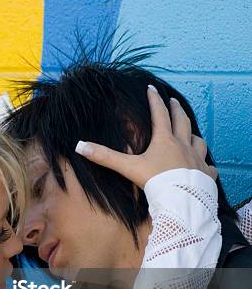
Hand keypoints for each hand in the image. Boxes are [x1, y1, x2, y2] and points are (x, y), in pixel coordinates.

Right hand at [74, 85, 217, 188]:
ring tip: (191, 133)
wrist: (181, 200)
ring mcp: (197, 159)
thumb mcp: (128, 168)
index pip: (159, 114)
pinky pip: (208, 167)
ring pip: (198, 141)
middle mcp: (183, 145)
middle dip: (176, 109)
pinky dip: (206, 165)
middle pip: (181, 121)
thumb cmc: (155, 182)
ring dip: (194, 135)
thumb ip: (105, 157)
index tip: (151, 88)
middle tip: (173, 101)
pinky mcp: (205, 174)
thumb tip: (79, 146)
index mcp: (164, 140)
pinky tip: (205, 167)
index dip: (154, 100)